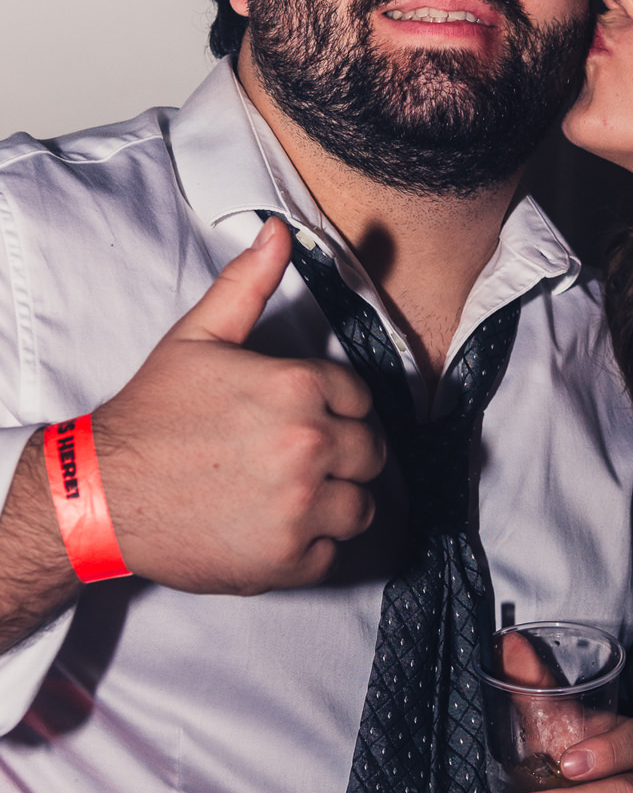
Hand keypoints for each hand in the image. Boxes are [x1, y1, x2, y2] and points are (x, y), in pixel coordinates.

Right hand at [91, 217, 386, 593]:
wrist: (101, 494)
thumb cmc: (150, 418)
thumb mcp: (197, 338)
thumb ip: (248, 284)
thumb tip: (277, 233)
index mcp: (297, 385)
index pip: (361, 399)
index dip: (336, 409)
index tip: (305, 420)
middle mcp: (308, 444)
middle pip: (370, 453)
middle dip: (343, 456)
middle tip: (297, 460)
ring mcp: (300, 505)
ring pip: (362, 508)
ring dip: (336, 503)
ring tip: (291, 496)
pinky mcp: (287, 559)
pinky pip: (332, 555)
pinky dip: (310, 548)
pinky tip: (272, 528)